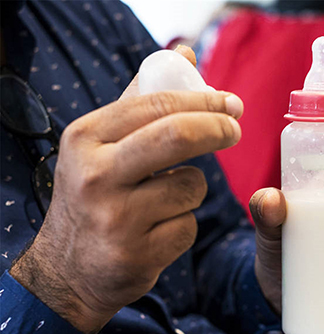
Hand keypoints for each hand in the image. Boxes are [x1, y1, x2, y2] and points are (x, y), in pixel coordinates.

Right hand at [11, 47, 244, 333]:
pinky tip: (154, 233)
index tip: (230, 104)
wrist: (67, 270)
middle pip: (178, 136)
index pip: (157, 104)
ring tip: (161, 202)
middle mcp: (96, 175)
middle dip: (217, 129)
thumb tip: (183, 52)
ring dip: (191, 191)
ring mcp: (115, 218)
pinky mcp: (136, 255)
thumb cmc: (94, 195)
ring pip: (191, 186)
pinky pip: (188, 227)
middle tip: (235, 130)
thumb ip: (141, 99)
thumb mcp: (100, 145)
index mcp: (86, 138)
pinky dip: (182, 226)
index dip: (204, 101)